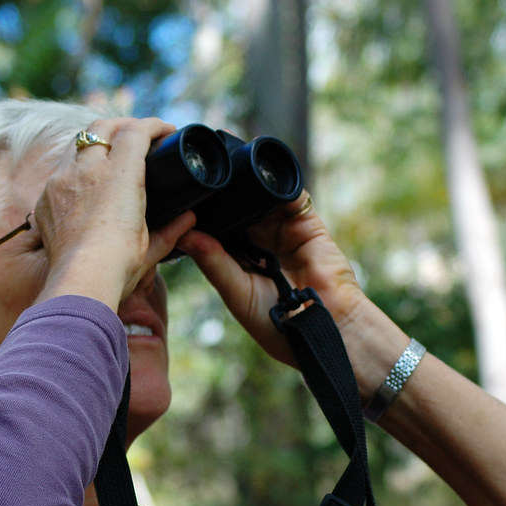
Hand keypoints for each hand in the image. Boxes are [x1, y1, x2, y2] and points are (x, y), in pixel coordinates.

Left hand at [33, 117, 195, 310]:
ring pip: (77, 144)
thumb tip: (188, 219)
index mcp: (120, 176)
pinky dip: (76, 171)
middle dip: (122, 125)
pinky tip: (85, 185)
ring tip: (109, 156)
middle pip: (102, 126)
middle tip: (136, 134)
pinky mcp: (46, 199)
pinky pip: (60, 173)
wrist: (80, 282)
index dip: (154, 126)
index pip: (136, 132)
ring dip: (96, 143)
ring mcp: (61, 182)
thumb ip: (172, 229)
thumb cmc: (119, 266)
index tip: (165, 131)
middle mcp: (88, 170)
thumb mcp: (152, 247)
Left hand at [177, 193, 367, 363]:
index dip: (201, 217)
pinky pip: (291, 196)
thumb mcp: (237, 293)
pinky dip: (276, 186)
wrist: (324, 328)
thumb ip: (213, 263)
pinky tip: (261, 182)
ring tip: (228, 177)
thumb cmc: (279, 323)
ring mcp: (282, 230)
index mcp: (237, 260)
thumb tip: (184, 236)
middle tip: (202, 181)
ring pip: (260, 198)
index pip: (215, 230)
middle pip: (236, 209)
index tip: (181, 202)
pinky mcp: (306, 223)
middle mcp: (258, 242)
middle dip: (222, 196)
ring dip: (247, 186)